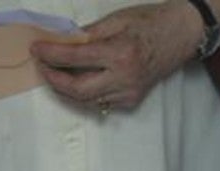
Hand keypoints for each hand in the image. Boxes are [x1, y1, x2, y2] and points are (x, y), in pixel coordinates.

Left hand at [30, 1, 201, 110]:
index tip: (37, 49)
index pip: (74, 59)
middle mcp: (125, 78)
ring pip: (87, 100)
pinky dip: (85, 94)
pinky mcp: (133, 100)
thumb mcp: (116, 20)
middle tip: (42, 66)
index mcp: (120, 53)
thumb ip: (87, 34)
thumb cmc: (151, 22)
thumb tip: (62, 42)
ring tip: (55, 73)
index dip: (51, 55)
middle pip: (77, 90)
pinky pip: (100, 102)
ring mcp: (129, 93)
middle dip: (53, 80)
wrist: (182, 34)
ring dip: (66, 89)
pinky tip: (78, 80)